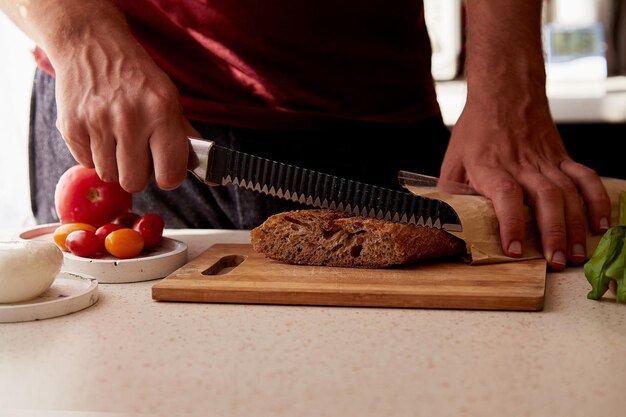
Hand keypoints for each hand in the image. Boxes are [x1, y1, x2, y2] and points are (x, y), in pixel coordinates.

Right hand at [53, 35, 198, 191]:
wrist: (91, 45)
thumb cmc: (138, 78)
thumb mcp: (170, 100)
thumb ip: (187, 140)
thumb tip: (212, 178)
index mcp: (161, 113)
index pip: (168, 174)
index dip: (168, 176)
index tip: (164, 167)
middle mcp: (129, 119)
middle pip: (134, 182)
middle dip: (138, 173)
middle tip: (138, 152)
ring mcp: (96, 123)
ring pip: (109, 175)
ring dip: (115, 164)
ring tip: (118, 139)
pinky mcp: (71, 126)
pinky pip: (87, 163)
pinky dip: (94, 155)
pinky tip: (100, 132)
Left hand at [440, 97, 610, 269]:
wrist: (504, 92)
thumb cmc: (475, 129)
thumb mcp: (453, 159)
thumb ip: (451, 191)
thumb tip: (446, 222)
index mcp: (490, 166)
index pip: (504, 195)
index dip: (511, 223)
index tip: (513, 249)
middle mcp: (520, 164)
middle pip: (544, 199)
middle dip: (553, 234)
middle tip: (557, 263)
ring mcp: (545, 160)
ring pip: (567, 193)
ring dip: (576, 226)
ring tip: (578, 255)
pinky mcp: (562, 157)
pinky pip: (585, 178)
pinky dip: (596, 200)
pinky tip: (600, 224)